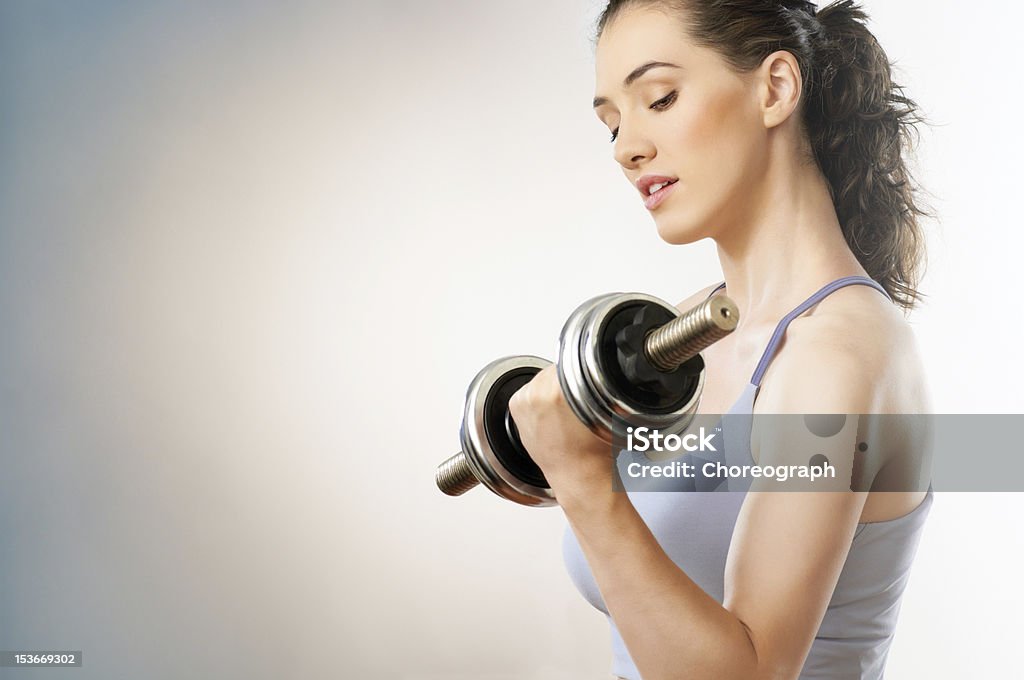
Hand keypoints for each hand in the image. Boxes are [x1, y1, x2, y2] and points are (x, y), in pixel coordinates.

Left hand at [506, 364, 615, 498]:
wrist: (578, 476)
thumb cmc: (595, 450)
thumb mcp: (608, 408)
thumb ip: (598, 381)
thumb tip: (597, 365)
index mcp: (561, 387)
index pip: (572, 361)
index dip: (583, 372)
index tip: (587, 383)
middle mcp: (538, 392)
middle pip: (555, 369)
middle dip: (566, 381)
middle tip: (577, 401)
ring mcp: (525, 400)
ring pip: (542, 379)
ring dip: (551, 389)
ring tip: (564, 411)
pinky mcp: (516, 407)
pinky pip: (529, 391)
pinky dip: (538, 399)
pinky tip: (550, 415)